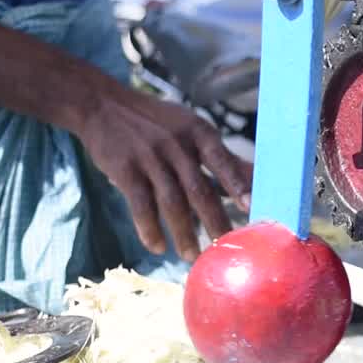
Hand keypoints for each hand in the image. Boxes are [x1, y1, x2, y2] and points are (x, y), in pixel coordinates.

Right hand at [76, 85, 252, 261]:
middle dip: (214, 221)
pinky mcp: (124, 169)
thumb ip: (222, 157)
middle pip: (199, 189)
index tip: (251, 207)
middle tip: (225, 247)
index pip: (222, 160)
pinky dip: (149, 228)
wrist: (104, 105)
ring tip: (192, 256)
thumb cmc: (160, 123)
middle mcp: (177, 144)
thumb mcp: (193, 130)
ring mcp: (150, 157)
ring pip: (171, 202)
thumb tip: (258, 179)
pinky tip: (157, 247)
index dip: (237, 184)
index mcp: (199, 132)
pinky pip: (140, 205)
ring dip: (183, 233)